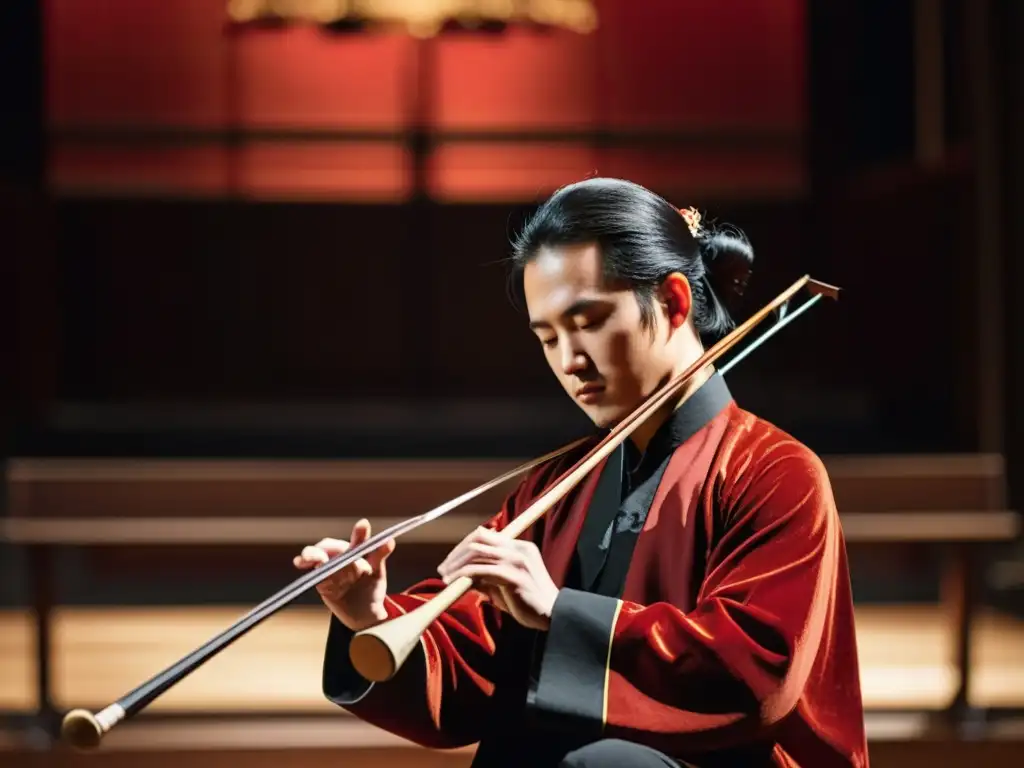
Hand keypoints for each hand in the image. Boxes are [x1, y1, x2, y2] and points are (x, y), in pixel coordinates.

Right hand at [293, 519, 395, 631]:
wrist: (363, 612)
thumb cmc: (371, 587)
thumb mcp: (377, 573)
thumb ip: (380, 556)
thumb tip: (389, 540)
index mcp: (357, 551)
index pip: (358, 539)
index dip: (360, 532)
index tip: (363, 525)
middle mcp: (340, 555)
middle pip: (330, 546)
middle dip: (328, 548)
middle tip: (330, 552)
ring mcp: (329, 567)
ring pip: (316, 556)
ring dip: (311, 555)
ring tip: (307, 558)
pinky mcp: (320, 581)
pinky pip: (312, 573)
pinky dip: (306, 565)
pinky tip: (300, 562)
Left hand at [437, 526, 558, 630]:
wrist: (553, 615)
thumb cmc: (529, 603)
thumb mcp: (505, 586)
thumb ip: (487, 578)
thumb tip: (463, 577)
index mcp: (519, 546)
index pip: (485, 534)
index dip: (464, 544)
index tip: (451, 560)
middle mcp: (518, 548)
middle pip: (478, 538)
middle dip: (457, 552)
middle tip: (443, 568)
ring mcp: (516, 560)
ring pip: (476, 552)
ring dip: (456, 563)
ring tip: (445, 576)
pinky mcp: (513, 575)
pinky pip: (480, 570)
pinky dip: (462, 575)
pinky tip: (453, 583)